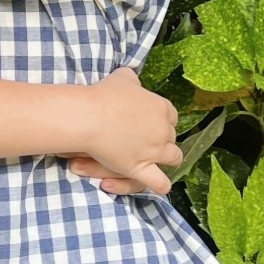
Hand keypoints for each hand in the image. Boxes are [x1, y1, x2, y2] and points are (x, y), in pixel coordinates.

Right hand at [65, 67, 180, 195]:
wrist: (89, 116)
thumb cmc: (104, 95)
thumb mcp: (122, 78)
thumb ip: (132, 79)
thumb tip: (133, 80)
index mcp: (162, 108)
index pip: (172, 117)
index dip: (162, 121)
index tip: (151, 123)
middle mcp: (163, 130)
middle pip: (172, 137)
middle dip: (163, 139)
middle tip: (148, 141)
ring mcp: (155, 151)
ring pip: (174, 158)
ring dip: (169, 159)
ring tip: (158, 161)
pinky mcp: (141, 168)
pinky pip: (160, 182)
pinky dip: (161, 185)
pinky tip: (159, 185)